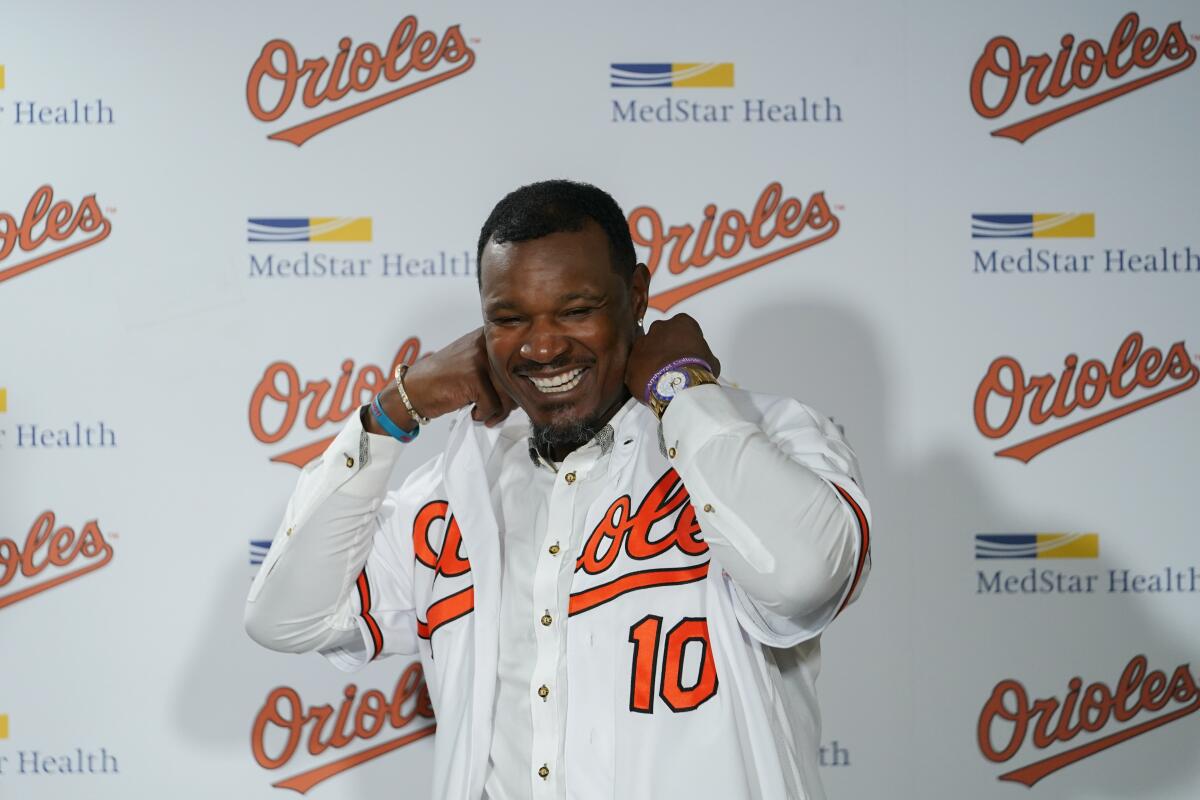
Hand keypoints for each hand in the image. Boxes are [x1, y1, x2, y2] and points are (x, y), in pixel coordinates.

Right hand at [368, 328, 515, 433]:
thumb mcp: (476, 367)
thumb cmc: (446, 381)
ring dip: (499, 411)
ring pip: (508, 393)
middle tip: (496, 412)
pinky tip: (471, 412)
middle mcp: (487, 342)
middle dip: (509, 402)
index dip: (516, 385)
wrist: (414, 389)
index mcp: (490, 336)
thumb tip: (527, 390)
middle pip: (516, 378)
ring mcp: (480, 358)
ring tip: (484, 413)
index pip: (519, 362)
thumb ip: (500, 371)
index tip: (506, 397)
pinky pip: (493, 405)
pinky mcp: (474, 376)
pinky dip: (484, 415)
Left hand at [625, 314, 720, 404]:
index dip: (687, 342)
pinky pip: (636, 367)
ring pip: (646, 350)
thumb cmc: (696, 369)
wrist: (676, 385)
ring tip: (663, 377)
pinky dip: (642, 374)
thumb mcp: (711, 361)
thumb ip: (705, 356)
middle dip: (667, 348)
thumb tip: (706, 364)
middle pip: (662, 336)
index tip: (690, 353)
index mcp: (681, 322)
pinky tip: (652, 385)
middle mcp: (659, 327)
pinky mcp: (631, 361)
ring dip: (653, 360)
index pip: (684, 327)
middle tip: (675, 364)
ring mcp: (642, 343)